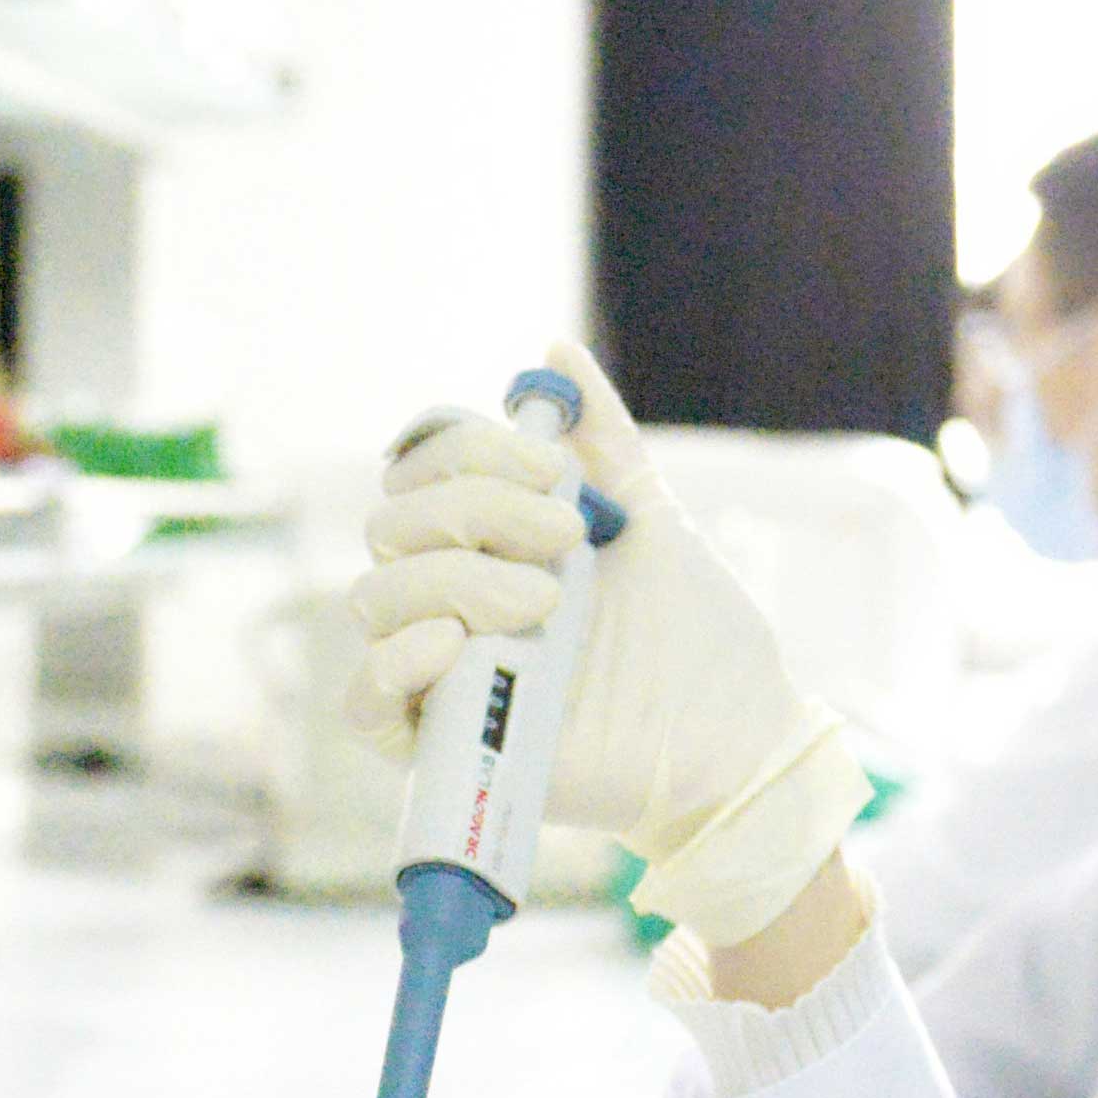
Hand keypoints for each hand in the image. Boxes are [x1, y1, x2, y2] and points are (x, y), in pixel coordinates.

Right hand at [352, 345, 869, 940]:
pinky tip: (454, 644)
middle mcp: (453, 596)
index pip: (420, 467)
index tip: (552, 469)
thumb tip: (554, 352)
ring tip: (541, 606)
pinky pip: (364, 702)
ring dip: (451, 581)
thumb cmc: (698, 636)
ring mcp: (442, 670)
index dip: (469, 451)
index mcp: (491, 539)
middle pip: (393, 523)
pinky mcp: (440, 745)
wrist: (733, 738)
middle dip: (475, 513)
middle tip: (566, 542)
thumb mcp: (652, 516)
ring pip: (374, 598)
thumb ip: (601, 437)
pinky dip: (393, 663)